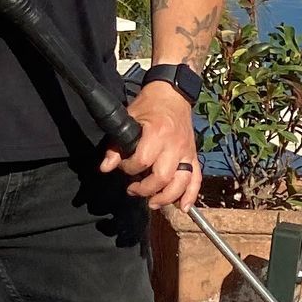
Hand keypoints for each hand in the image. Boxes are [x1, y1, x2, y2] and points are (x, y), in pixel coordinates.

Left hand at [102, 81, 201, 209]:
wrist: (173, 94)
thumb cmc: (149, 105)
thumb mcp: (129, 119)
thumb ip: (116, 146)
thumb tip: (105, 168)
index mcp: (157, 134)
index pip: (142, 161)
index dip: (128, 168)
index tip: (123, 166)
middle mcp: (174, 145)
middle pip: (162, 177)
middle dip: (145, 189)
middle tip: (133, 189)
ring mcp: (186, 152)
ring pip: (181, 182)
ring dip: (166, 197)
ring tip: (152, 203)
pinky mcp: (193, 156)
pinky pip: (195, 178)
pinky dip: (191, 195)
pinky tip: (183, 207)